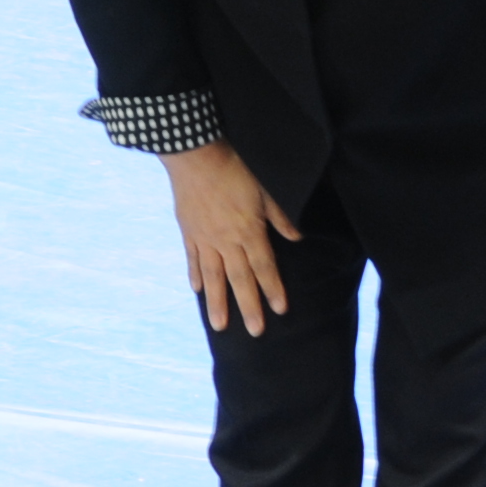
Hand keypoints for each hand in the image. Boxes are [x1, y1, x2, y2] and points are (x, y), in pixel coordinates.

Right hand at [163, 141, 298, 335]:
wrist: (195, 154)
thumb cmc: (234, 167)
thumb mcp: (264, 189)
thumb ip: (280, 216)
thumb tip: (297, 238)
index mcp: (249, 231)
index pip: (264, 267)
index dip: (273, 289)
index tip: (280, 309)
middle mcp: (227, 241)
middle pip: (240, 279)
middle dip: (249, 307)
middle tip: (255, 332)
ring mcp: (205, 239)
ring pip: (214, 277)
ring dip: (218, 303)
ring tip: (220, 326)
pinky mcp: (189, 232)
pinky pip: (193, 260)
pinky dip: (195, 276)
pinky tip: (198, 291)